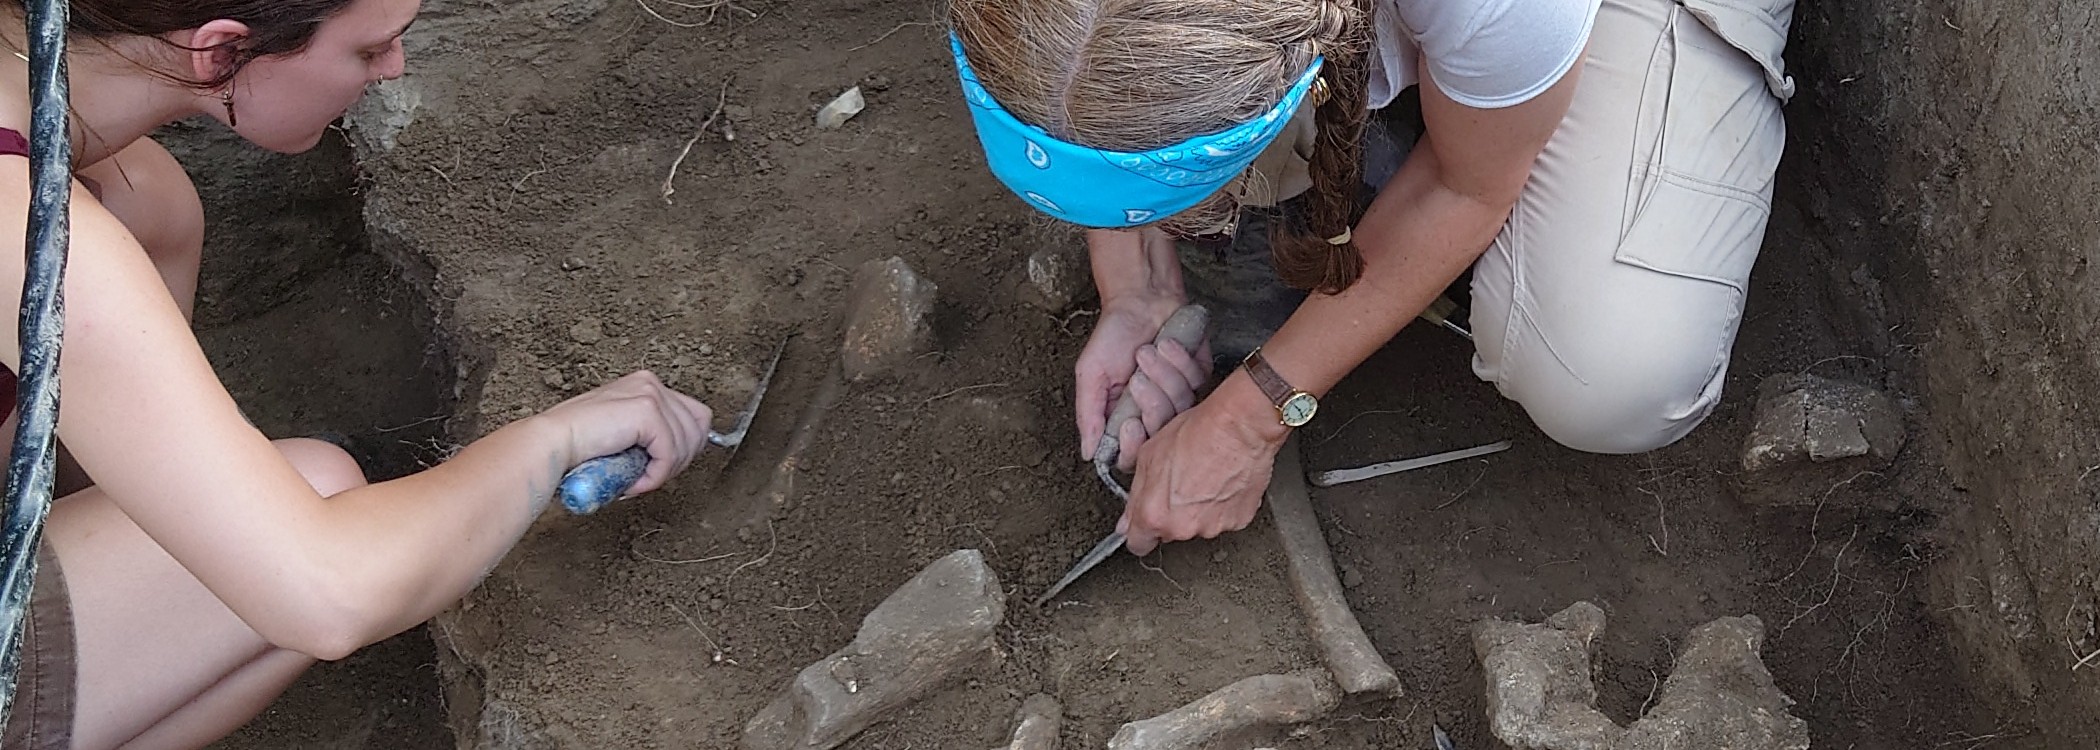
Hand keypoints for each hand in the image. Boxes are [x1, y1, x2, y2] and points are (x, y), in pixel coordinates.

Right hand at [538, 370, 713, 495]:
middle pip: (697, 428)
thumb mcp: (623, 435)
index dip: (685, 447)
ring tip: (637, 480)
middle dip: (680, 460)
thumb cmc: (576, 447)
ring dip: (665, 471)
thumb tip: (677, 457)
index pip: (694, 416)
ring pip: (687, 444)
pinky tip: (633, 482)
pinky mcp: (647, 412)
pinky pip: (669, 455)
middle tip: (649, 477)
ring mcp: (650, 394)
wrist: (549, 444)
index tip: (663, 467)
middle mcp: (650, 383)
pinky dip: (655, 476)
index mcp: (645, 385)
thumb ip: (649, 437)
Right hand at [1075, 297, 1213, 470]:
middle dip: (1151, 402)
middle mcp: (1152, 411)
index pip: (1132, 454)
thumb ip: (1089, 415)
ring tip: (1146, 351)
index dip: (1134, 446)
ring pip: (1181, 406)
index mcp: (1124, 417)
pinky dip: (1178, 359)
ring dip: (1162, 374)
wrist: (1141, 300)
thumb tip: (1088, 454)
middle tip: (1137, 378)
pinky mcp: (1197, 377)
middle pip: (1160, 433)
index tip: (1130, 423)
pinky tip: (1166, 343)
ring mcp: (1177, 395)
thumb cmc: (1112, 334)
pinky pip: (1195, 381)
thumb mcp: (1090, 373)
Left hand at [1119, 375, 1288, 554]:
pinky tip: (1223, 482)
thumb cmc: (1197, 433)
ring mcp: (1212, 526)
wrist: (1238, 427)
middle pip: (1170, 532)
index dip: (1140, 531)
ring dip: (1199, 509)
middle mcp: (1182, 527)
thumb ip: (1136, 495)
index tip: (1144, 523)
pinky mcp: (1239, 521)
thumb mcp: (1148, 455)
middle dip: (1172, 515)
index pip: (1138, 544)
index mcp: (1154, 515)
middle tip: (1180, 484)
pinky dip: (1224, 506)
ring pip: (1199, 525)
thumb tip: (1129, 519)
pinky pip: (1226, 519)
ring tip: (1205, 478)